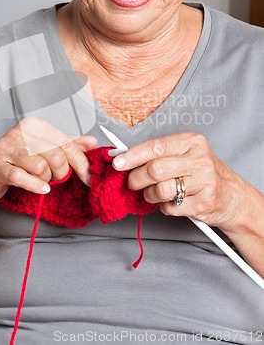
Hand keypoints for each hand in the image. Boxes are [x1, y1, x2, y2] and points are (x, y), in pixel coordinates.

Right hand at [0, 117, 97, 206]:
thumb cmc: (17, 161)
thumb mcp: (44, 149)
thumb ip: (69, 144)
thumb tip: (93, 142)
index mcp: (35, 125)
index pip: (66, 143)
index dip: (81, 163)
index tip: (89, 178)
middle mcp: (20, 132)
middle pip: (56, 155)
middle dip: (61, 172)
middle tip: (56, 179)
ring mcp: (6, 148)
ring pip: (41, 167)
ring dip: (46, 179)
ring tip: (41, 180)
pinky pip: (21, 177)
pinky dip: (35, 186)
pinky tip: (41, 189)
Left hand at [112, 132, 245, 228]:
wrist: (232, 195)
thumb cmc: (200, 173)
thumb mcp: (183, 155)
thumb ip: (157, 154)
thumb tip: (123, 157)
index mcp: (191, 142)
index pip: (155, 147)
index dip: (133, 156)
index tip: (117, 163)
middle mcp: (199, 159)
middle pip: (155, 170)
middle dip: (137, 179)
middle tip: (132, 183)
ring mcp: (204, 181)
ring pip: (161, 190)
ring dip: (150, 195)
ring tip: (153, 194)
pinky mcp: (205, 202)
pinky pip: (171, 207)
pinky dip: (165, 207)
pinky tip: (172, 201)